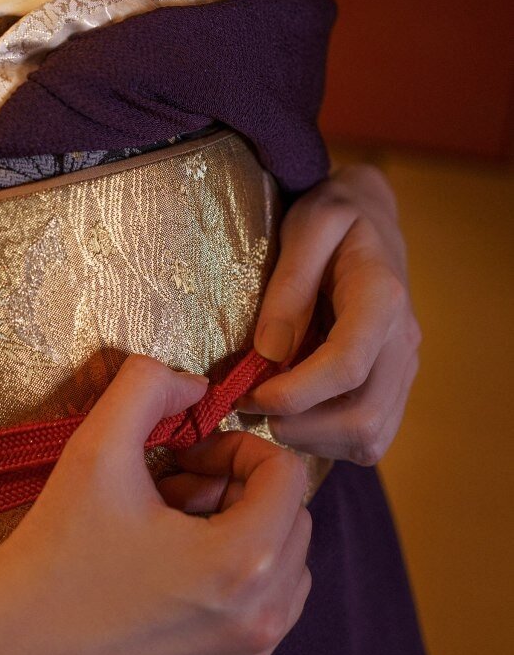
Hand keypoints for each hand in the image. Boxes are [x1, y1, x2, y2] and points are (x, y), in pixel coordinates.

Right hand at [0, 355, 311, 654]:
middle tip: (174, 492)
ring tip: (168, 541)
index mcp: (243, 562)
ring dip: (240, 548)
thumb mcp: (95, 448)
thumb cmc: (51, 553)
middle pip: (292, 528)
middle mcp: (258, 626)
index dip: (240, 448)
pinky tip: (157, 594)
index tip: (188, 456)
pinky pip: (249, 636)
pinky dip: (223, 605)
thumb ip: (148, 386)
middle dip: (240, 496)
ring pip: (280, 584)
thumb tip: (193, 384)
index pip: (288, 477)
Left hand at [234, 163, 421, 465]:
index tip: (248, 396)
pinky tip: (295, 412)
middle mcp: (403, 340)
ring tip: (268, 411)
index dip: (295, 394)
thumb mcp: (306, 226)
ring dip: (312, 439)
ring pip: (370, 438)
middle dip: (300, 428)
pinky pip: (371, 437)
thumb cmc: (334, 215)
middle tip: (250, 408)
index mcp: (382, 298)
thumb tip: (269, 352)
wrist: (372, 215)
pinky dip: (328, 439)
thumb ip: (289, 286)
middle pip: (364, 418)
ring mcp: (405, 367)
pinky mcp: (396, 383)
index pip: (347, 366)